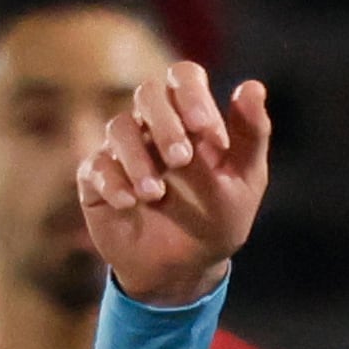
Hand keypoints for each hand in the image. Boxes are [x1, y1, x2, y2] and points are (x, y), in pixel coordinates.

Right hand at [78, 62, 272, 308]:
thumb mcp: (245, 184)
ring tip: (156, 194)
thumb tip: (252, 87)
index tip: (210, 133)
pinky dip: (112, 182)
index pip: (184, 77)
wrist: (184, 270)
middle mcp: (153, 125)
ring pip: (119, 128)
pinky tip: (129, 203)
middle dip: (165, 124)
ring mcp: (123, 150)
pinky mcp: (98, 178)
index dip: (192, 95)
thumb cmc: (217, 221)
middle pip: (147, 93)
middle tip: (181, 160)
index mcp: (189, 117)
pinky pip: (96, 167)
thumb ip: (252, 136)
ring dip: (138, 158)